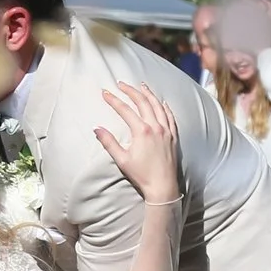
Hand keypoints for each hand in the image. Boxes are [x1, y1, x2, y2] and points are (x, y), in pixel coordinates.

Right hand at [97, 82, 180, 201]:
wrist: (162, 186)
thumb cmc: (141, 175)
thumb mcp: (122, 159)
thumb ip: (109, 142)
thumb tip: (97, 129)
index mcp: (142, 131)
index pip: (125, 110)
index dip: (114, 100)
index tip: (105, 92)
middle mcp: (156, 127)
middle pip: (143, 102)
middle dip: (131, 91)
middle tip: (121, 84)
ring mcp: (166, 131)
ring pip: (158, 106)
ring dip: (148, 94)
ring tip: (141, 85)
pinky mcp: (173, 136)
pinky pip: (170, 116)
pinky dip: (165, 107)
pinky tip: (162, 102)